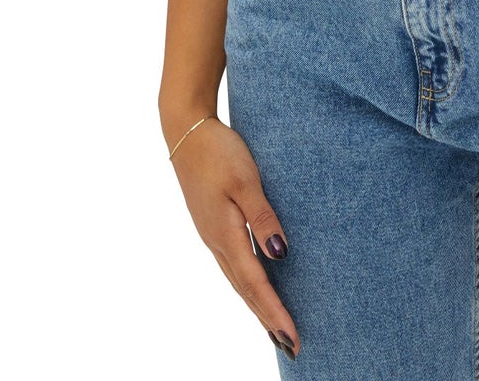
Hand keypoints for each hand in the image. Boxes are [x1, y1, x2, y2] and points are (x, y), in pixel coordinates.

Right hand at [166, 115, 300, 360]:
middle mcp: (217, 242)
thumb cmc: (219, 152)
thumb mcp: (246, 180)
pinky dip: (247, 284)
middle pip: (246, 290)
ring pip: (238, 280)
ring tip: (275, 327)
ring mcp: (213, 235)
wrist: (187, 133)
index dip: (274, 312)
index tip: (291, 338)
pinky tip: (255, 285)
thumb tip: (280, 255)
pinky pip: (233, 265)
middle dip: (267, 318)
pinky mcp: (213, 225)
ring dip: (257, 305)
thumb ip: (263, 217)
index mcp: (225, 235)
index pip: (255, 283)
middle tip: (290, 345)